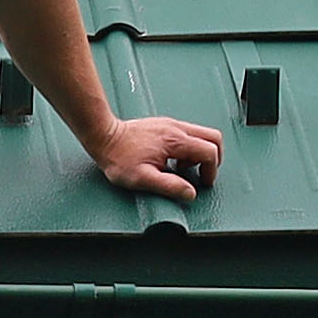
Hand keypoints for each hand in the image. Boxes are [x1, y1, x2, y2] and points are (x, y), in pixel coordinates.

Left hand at [90, 111, 225, 200]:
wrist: (103, 136)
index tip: (202, 183)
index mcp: (175, 140)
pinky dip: (189, 148)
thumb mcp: (143, 178)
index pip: (210, 151)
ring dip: (200, 153)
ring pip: (201, 134)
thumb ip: (169, 186)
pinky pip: (188, 133)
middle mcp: (177, 128)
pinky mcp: (164, 125)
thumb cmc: (119, 157)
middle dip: (213, 159)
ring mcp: (171, 124)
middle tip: (201, 174)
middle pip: (213, 137)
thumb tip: (190, 193)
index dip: (211, 171)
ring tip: (181, 169)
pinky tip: (172, 160)